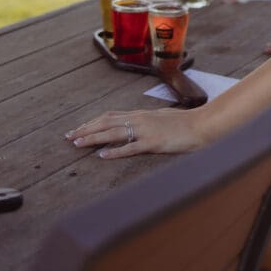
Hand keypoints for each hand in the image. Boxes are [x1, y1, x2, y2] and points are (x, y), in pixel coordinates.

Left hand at [64, 106, 201, 159]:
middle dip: (86, 129)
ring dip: (93, 138)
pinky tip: (102, 155)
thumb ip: (148, 122)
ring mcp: (146, 130)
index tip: (78, 129)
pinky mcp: (154, 143)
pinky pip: (130, 147)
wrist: (202, 125)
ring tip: (77, 144)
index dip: (92, 123)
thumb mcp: (162, 118)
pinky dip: (115, 151)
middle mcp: (140, 119)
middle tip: (68, 137)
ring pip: (113, 132)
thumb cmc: (185, 123)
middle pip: (106, 122)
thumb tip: (136, 125)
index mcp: (141, 114)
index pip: (110, 116)